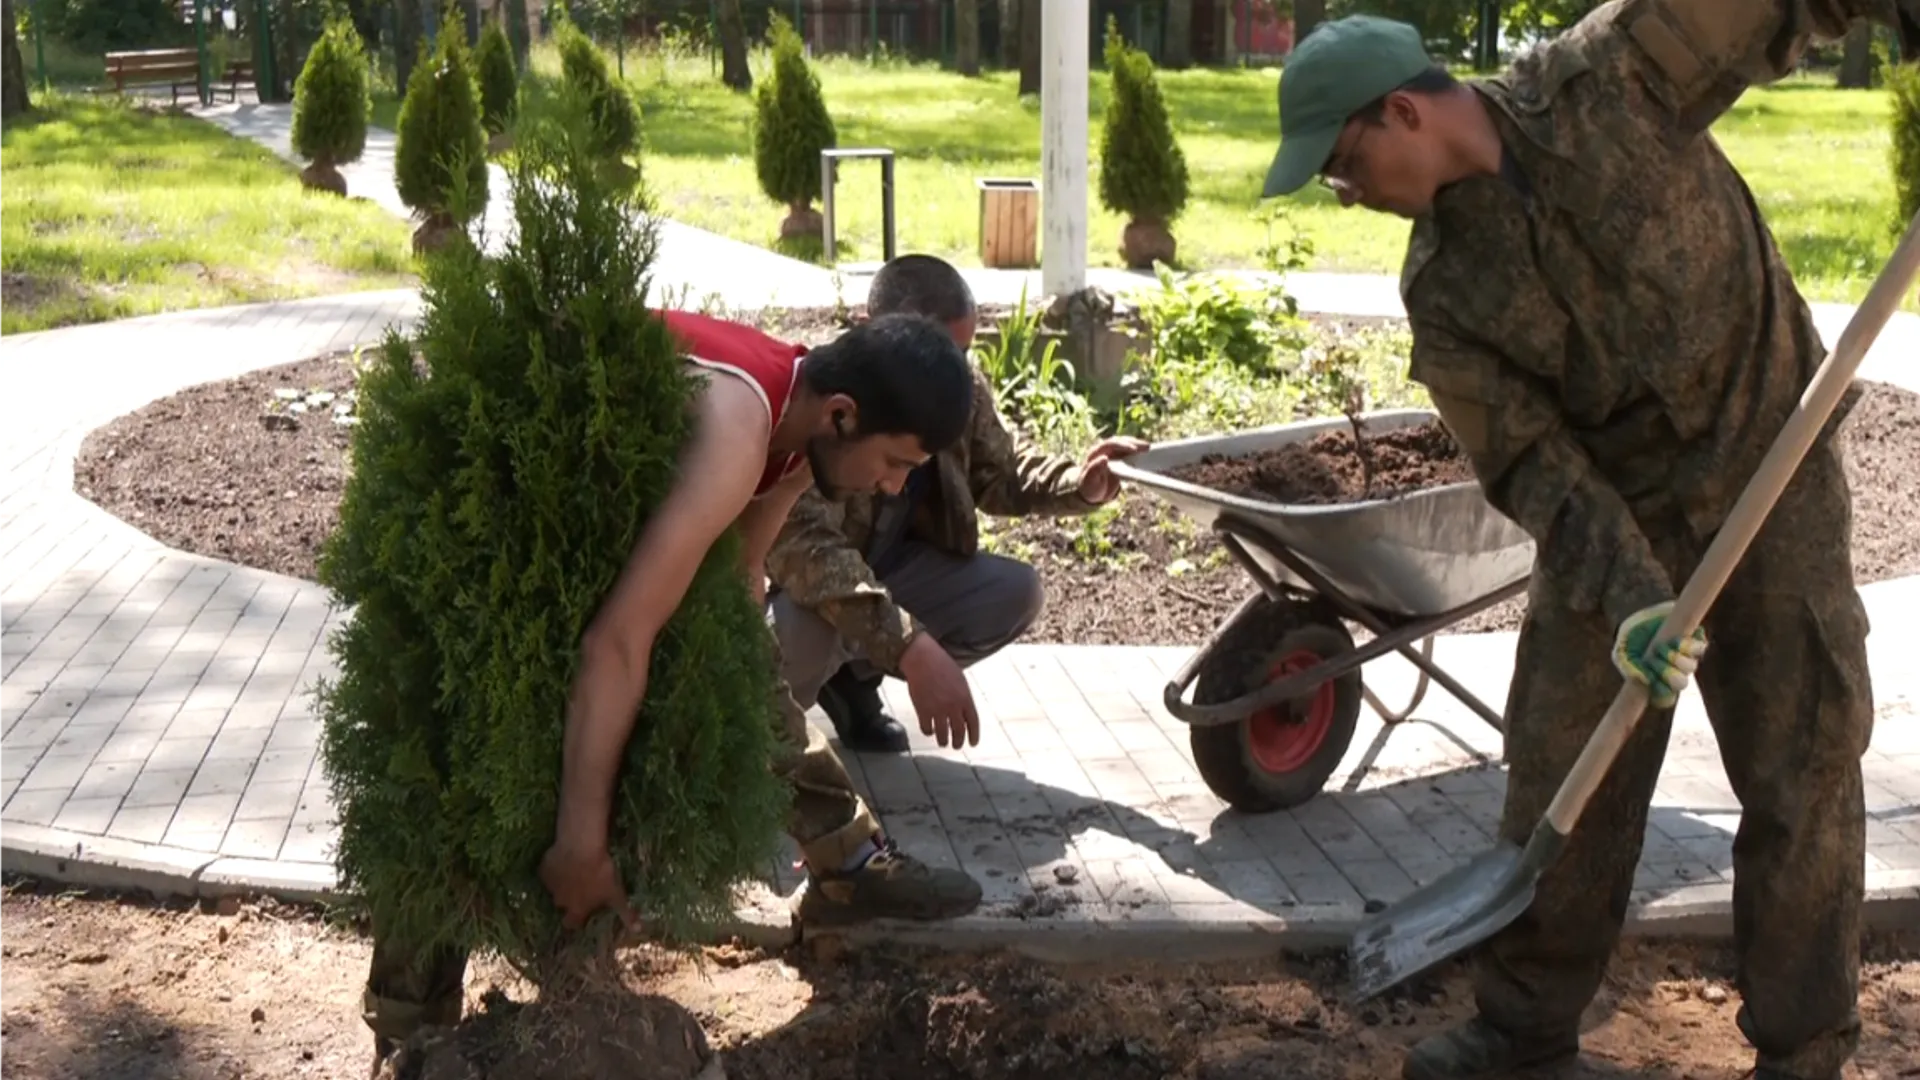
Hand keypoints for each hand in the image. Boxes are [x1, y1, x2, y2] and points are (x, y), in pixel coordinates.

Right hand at [538, 837, 638, 932]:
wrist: (580, 847)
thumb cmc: (601, 873)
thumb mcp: (617, 894)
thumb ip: (626, 914)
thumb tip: (638, 930)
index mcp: (576, 910)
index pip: (572, 924)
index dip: (577, 919)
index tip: (584, 911)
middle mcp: (560, 901)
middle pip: (562, 905)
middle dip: (569, 899)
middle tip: (580, 887)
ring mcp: (550, 885)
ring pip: (554, 888)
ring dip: (562, 883)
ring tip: (574, 870)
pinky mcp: (543, 869)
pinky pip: (548, 872)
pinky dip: (554, 869)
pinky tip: (565, 859)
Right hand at [899, 633, 979, 747]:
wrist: (922, 659)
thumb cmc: (941, 664)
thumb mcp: (960, 679)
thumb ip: (963, 696)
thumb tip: (964, 711)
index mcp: (966, 698)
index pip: (973, 722)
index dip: (974, 735)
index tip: (973, 743)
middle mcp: (954, 707)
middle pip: (959, 731)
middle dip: (958, 741)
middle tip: (957, 746)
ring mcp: (938, 710)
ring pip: (943, 734)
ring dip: (943, 741)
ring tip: (942, 742)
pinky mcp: (923, 711)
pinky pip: (927, 728)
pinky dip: (928, 731)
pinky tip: (929, 730)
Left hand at [1077, 436, 1151, 503]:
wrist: (1090, 491)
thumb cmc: (1089, 487)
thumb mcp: (1089, 482)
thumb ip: (1094, 470)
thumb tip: (1104, 458)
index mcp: (1096, 452)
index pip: (1110, 444)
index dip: (1123, 445)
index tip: (1134, 449)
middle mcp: (1105, 449)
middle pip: (1121, 441)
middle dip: (1134, 443)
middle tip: (1148, 447)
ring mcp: (1113, 453)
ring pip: (1127, 445)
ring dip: (1139, 446)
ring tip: (1150, 450)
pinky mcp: (1121, 458)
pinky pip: (1131, 453)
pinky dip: (1139, 453)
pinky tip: (1149, 456)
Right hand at [1610, 601, 1707, 709]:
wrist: (1643, 613)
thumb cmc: (1630, 637)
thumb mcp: (1622, 653)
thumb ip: (1628, 668)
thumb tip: (1646, 680)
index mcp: (1657, 679)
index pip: (1666, 697)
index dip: (1663, 694)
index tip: (1653, 683)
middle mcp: (1674, 671)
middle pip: (1681, 683)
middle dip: (1669, 674)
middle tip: (1654, 660)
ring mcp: (1686, 656)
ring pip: (1690, 667)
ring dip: (1677, 659)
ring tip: (1662, 647)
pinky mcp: (1694, 639)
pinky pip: (1700, 648)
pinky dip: (1690, 646)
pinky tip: (1676, 640)